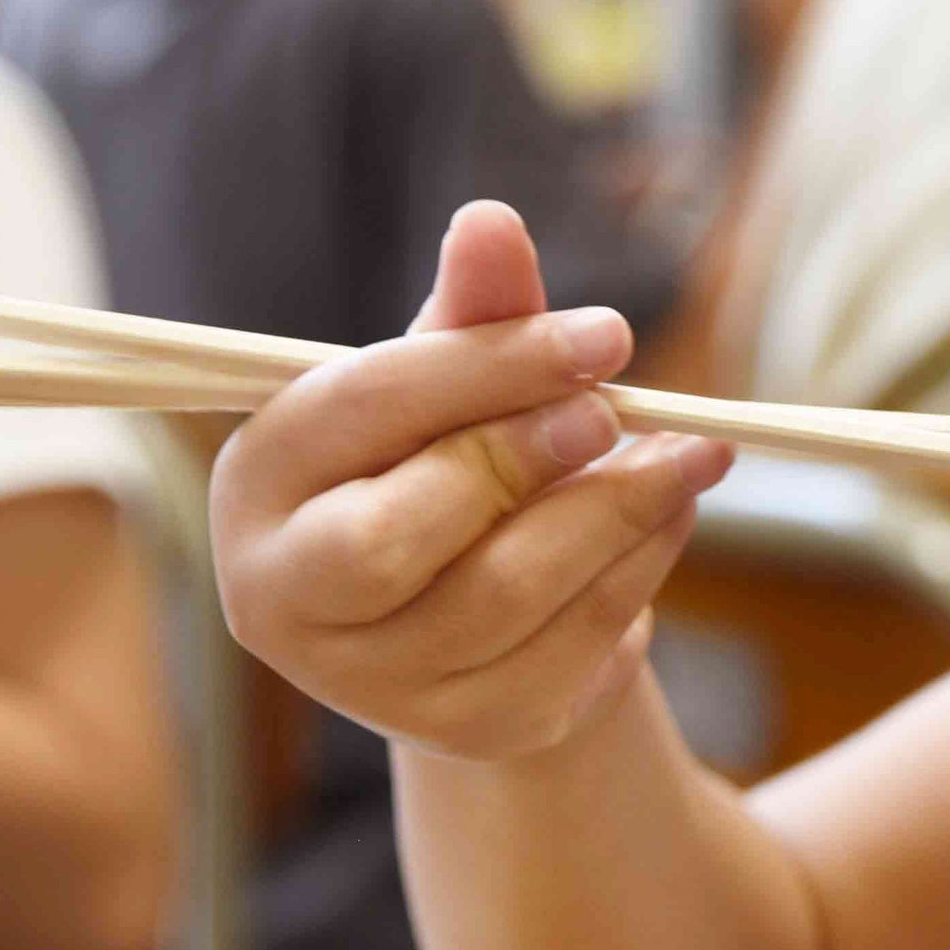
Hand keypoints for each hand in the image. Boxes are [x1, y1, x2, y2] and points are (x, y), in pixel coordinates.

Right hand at [211, 201, 731, 759]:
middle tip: (625, 410)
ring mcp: (372, 683)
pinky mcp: (470, 727)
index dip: (492, 365)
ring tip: (691, 454)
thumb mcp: (449, 383)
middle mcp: (284, 596)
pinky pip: (570, 647)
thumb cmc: (441, 462)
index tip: (609, 334)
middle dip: (528, 458)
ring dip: (617, 513)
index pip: (364, 409)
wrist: (470, 611)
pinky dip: (638, 573)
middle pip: (403, 532)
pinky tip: (669, 518)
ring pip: (504, 594)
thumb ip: (471, 311)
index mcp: (258, 480)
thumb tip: (492, 221)